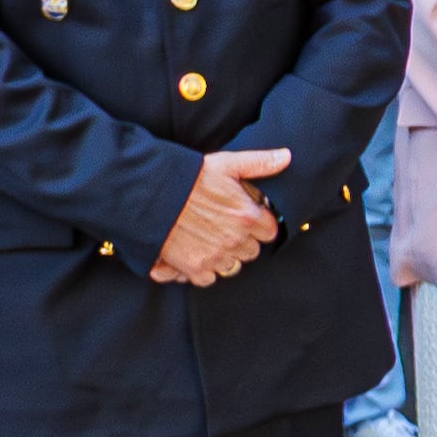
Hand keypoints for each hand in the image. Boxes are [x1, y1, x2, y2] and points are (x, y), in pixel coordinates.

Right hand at [152, 146, 291, 285]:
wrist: (150, 192)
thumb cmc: (188, 176)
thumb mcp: (227, 163)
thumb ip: (259, 163)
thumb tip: (287, 157)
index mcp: (247, 216)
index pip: (269, 232)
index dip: (258, 225)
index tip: (246, 218)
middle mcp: (235, 239)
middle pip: (251, 251)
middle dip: (241, 241)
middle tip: (223, 226)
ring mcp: (215, 256)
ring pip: (231, 266)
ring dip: (223, 256)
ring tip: (207, 238)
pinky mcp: (194, 267)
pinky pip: (209, 278)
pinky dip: (203, 269)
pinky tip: (195, 252)